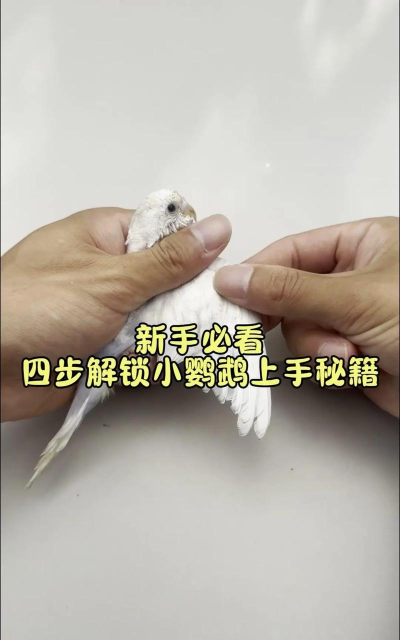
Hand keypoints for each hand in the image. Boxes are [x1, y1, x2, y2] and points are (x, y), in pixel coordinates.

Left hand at [1, 207, 230, 420]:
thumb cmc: (33, 306)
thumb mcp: (111, 279)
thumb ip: (169, 261)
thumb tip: (216, 229)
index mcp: (108, 237)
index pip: (170, 237)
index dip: (197, 258)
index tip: (218, 281)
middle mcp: (110, 273)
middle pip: (170, 286)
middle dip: (183, 309)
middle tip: (195, 324)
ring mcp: (106, 312)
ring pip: (159, 324)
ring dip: (162, 341)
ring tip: (154, 351)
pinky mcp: (102, 350)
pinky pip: (140, 353)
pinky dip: (144, 363)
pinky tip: (136, 368)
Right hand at [214, 217, 398, 416]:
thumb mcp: (357, 297)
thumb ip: (290, 290)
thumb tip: (231, 278)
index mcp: (362, 244)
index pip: (293, 250)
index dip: (258, 271)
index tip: (224, 293)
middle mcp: (354, 279)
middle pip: (290, 296)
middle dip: (299, 321)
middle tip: (270, 334)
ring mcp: (354, 318)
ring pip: (302, 331)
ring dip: (320, 348)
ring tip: (351, 355)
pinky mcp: (355, 354)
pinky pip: (318, 357)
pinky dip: (332, 367)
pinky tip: (361, 369)